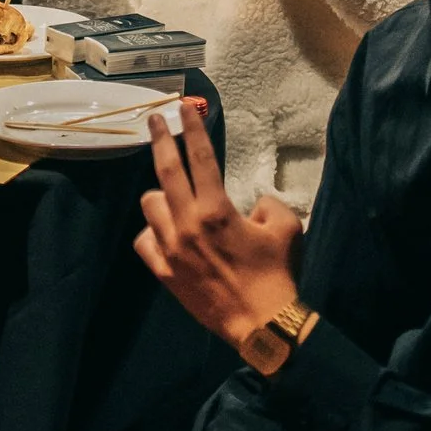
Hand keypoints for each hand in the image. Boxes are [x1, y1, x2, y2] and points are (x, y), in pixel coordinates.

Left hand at [133, 100, 301, 346]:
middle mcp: (188, 224)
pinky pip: (144, 240)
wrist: (262, 323)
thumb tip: (254, 203)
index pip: (200, 157)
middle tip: (156, 120)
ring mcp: (172, 248)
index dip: (193, 128)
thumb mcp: (286, 227)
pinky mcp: (164, 272)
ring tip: (174, 197)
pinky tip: (165, 232)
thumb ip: (269, 204)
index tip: (184, 107)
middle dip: (161, 138)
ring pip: (149, 204)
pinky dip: (152, 232)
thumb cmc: (277, 273)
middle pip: (165, 170)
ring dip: (160, 194)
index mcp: (218, 209)